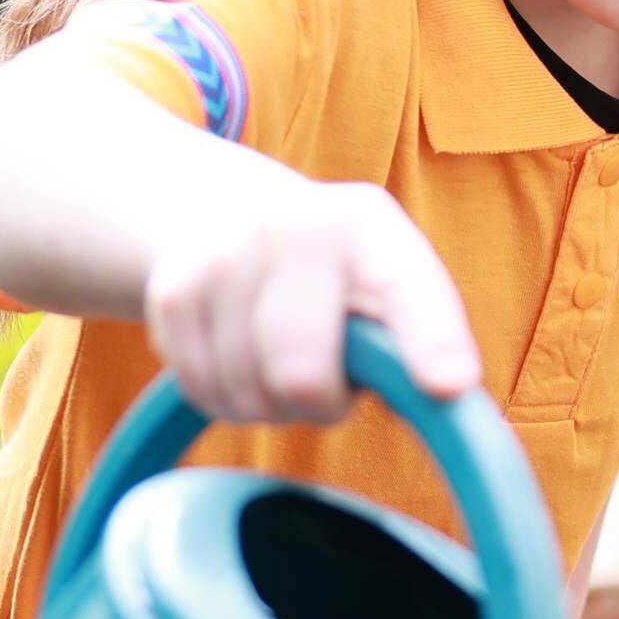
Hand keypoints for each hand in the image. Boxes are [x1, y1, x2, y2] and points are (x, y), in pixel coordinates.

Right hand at [144, 177, 481, 420]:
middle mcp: (293, 229)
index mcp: (370, 228)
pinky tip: (238, 358)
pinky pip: (203, 393)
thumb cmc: (335, 279)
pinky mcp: (171, 292)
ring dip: (269, 405)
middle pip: (302, 376)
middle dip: (320, 404)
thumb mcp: (387, 289)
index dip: (430, 343)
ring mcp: (223, 256)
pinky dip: (223, 397)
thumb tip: (440, 392)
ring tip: (278, 360)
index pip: (407, 291)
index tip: (447, 386)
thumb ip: (417, 342)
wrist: (225, 213)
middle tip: (327, 381)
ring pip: (247, 396)